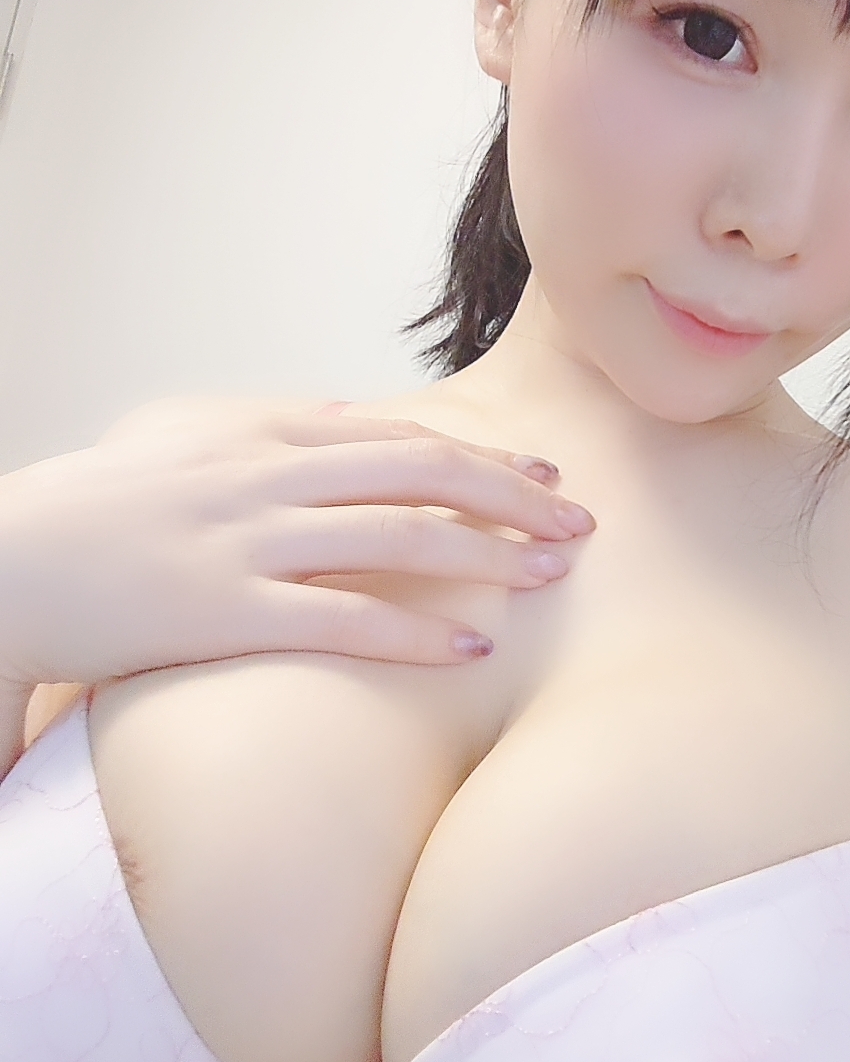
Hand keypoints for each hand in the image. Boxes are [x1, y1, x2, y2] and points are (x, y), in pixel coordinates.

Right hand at [0, 395, 595, 692]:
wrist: (7, 558)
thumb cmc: (102, 505)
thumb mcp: (189, 436)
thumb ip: (273, 423)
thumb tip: (349, 415)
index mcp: (264, 434)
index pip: (402, 436)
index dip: (483, 455)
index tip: (543, 474)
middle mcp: (269, 476)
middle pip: (420, 472)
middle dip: (511, 495)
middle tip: (579, 522)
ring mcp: (249, 540)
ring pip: (398, 535)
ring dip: (488, 553)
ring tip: (551, 574)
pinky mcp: (225, 609)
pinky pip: (342, 618)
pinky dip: (416, 630)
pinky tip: (473, 646)